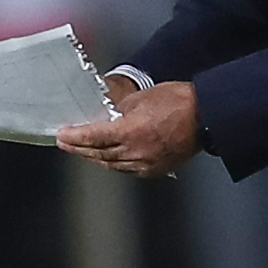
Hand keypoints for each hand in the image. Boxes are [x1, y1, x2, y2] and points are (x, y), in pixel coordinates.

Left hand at [58, 77, 200, 177]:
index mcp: (130, 131)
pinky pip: (128, 170)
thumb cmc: (178, 101)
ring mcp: (146, 163)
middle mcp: (136, 152)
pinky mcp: (156, 169)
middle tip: (66, 144)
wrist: (206, 116)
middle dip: (80, 149)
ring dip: (95, 158)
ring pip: (112, 164)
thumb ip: (120, 110)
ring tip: (83, 152)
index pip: (94, 137)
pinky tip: (109, 159)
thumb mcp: (141, 98)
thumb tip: (108, 117)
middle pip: (99, 154)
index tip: (61, 135)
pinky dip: (115, 164)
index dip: (75, 137)